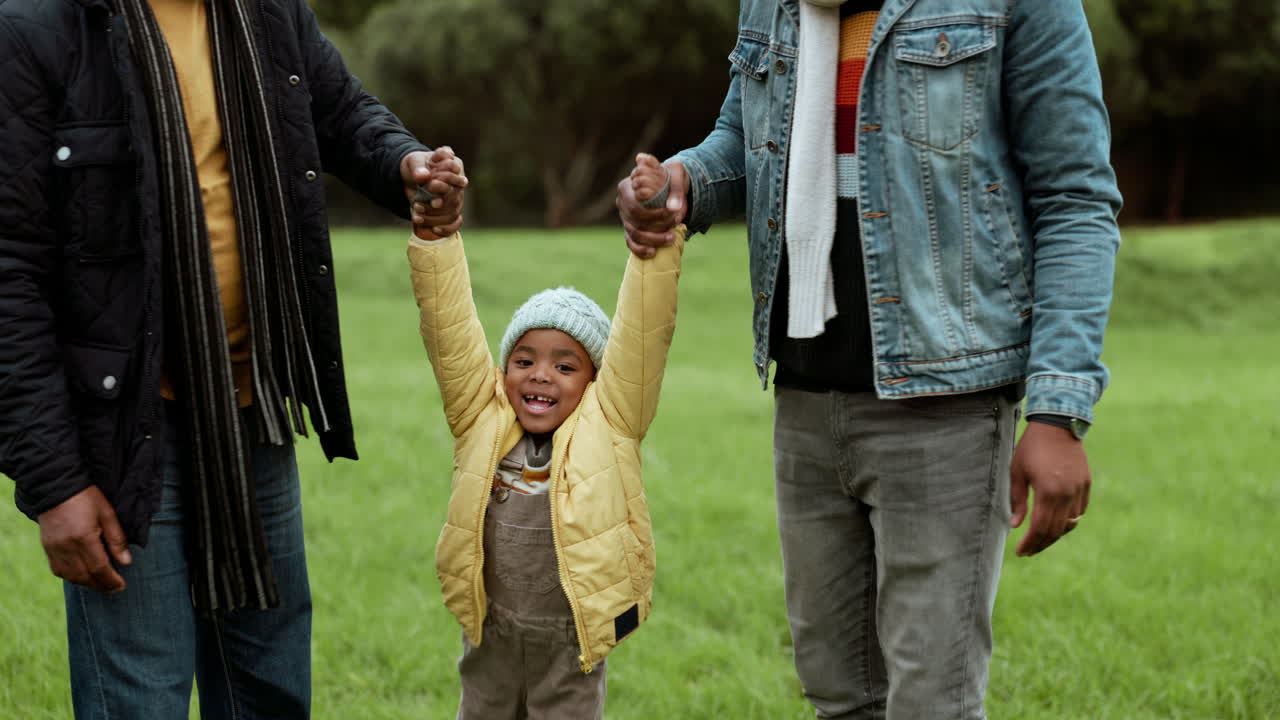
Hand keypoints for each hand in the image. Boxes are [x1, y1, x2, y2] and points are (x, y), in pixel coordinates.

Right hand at [38, 486, 131, 592]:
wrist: (55, 486)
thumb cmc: (86, 497)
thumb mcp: (107, 514)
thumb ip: (117, 539)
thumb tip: (126, 562)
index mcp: (83, 538)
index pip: (99, 568)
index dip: (111, 580)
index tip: (122, 586)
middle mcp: (66, 548)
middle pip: (85, 576)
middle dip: (101, 586)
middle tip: (115, 589)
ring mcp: (54, 549)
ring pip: (71, 577)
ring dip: (87, 584)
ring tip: (102, 584)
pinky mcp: (47, 548)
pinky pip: (59, 571)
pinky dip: (72, 577)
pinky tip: (83, 576)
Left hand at [401, 147, 467, 240]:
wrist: (412, 177)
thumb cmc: (416, 166)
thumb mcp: (414, 161)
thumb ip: (418, 167)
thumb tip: (423, 177)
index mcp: (455, 166)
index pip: (455, 177)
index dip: (444, 183)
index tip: (430, 184)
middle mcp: (459, 184)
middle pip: (455, 198)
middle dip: (439, 202)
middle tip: (419, 203)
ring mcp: (457, 199)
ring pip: (452, 212)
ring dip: (434, 216)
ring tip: (416, 210)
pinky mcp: (451, 211)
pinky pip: (456, 223)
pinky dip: (447, 228)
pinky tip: (434, 229)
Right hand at [617, 155, 687, 258]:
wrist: (667, 182)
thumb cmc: (670, 175)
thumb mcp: (676, 173)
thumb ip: (676, 188)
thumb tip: (674, 208)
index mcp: (627, 186)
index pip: (636, 206)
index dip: (654, 214)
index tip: (673, 213)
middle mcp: (622, 202)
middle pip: (635, 221)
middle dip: (657, 226)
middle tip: (676, 223)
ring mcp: (624, 217)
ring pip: (634, 234)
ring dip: (653, 239)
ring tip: (672, 238)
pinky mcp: (629, 228)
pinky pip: (631, 242)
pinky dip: (640, 249)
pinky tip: (653, 252)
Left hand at [1010, 422, 1091, 555]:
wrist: (1058, 425)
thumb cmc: (1031, 447)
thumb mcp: (1017, 472)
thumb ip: (1017, 500)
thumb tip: (1015, 526)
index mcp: (1048, 492)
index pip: (1040, 528)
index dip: (1030, 543)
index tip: (1020, 552)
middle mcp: (1067, 494)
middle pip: (1056, 530)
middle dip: (1041, 544)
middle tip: (1028, 552)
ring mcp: (1080, 490)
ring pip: (1070, 524)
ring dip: (1055, 535)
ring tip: (1040, 541)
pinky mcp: (1086, 484)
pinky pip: (1079, 512)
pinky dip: (1068, 522)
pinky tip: (1056, 525)